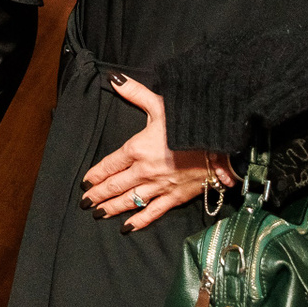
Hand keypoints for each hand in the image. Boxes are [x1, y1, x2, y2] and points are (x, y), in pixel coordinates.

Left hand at [82, 74, 234, 230]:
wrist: (222, 143)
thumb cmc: (190, 122)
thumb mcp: (160, 104)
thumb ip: (135, 92)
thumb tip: (114, 79)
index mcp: (137, 148)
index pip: (110, 164)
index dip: (96, 174)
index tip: (85, 182)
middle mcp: (145, 170)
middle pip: (116, 185)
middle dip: (98, 195)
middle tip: (85, 203)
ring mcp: (160, 186)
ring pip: (130, 200)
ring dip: (112, 208)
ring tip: (98, 213)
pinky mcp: (176, 197)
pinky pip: (154, 212)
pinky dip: (139, 220)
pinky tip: (127, 227)